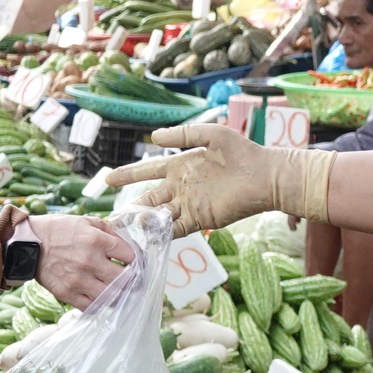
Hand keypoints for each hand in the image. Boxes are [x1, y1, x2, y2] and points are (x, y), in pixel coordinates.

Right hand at [33, 213, 135, 307]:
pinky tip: (101, 298)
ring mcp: (79, 280)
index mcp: (97, 241)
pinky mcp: (67, 294)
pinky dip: (99, 304)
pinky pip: (91, 307)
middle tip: (133, 281)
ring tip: (119, 292)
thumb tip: (126, 245)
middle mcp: (90, 262)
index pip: (130, 256)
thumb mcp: (85, 221)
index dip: (134, 260)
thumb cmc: (58, 230)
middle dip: (132, 280)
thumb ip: (108, 231)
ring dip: (119, 295)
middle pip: (125, 279)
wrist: (27, 244)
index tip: (133, 263)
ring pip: (112, 296)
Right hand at [108, 122, 320, 236]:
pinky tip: (147, 238)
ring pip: (159, 215)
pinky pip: (177, 228)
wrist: (265, 176)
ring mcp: (190, 204)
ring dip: (143, 222)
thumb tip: (153, 137)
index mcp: (180, 166)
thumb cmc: (241, 152)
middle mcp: (182, 186)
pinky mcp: (202, 219)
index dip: (128, 175)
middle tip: (111, 217)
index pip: (148, 171)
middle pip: (149, 197)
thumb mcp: (210, 134)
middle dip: (130, 207)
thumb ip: (182, 134)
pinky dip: (162, 234)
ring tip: (123, 229)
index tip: (108, 180)